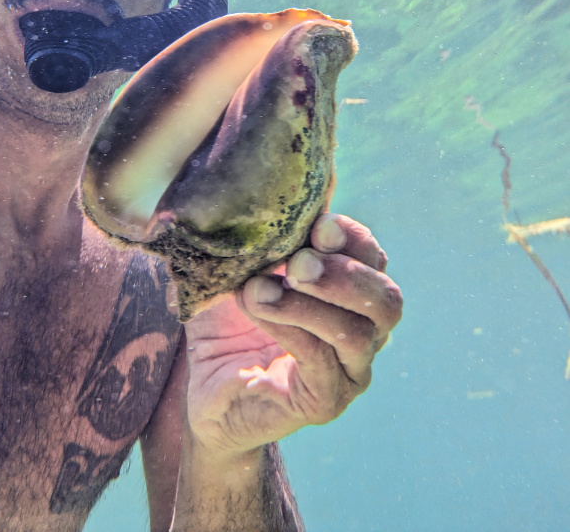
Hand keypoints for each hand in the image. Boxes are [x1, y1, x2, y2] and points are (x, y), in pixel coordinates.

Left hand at [182, 213, 402, 455]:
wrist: (202, 385)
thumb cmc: (227, 318)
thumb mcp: (243, 267)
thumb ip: (264, 236)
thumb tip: (266, 187)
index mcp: (352, 290)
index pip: (373, 258)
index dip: (353, 238)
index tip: (318, 225)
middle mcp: (364, 331)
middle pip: (387, 299)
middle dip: (344, 274)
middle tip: (299, 262)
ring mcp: (349, 371)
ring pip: (357, 333)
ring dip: (309, 305)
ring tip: (259, 289)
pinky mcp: (326, 403)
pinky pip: (321, 363)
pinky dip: (289, 330)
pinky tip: (258, 311)